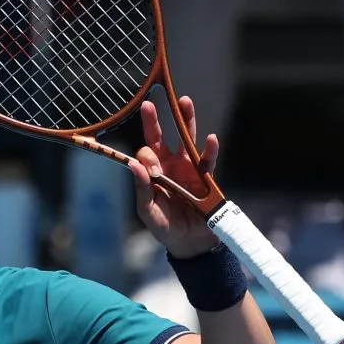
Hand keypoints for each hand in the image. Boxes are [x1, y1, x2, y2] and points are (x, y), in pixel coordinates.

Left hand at [127, 96, 219, 257]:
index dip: (147, 157)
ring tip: (184, 101)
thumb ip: (141, 189)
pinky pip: (209, 160)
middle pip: (161, 137)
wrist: (190, 242)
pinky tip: (211, 138)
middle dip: (155, 121)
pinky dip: (211, 149)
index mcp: (152, 172)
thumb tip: (133, 164)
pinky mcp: (206, 177)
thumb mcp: (148, 211)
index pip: (145, 153)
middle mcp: (169, 164)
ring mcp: (189, 168)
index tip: (152, 170)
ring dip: (186, 120)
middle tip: (147, 104)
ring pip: (187, 139)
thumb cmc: (164, 226)